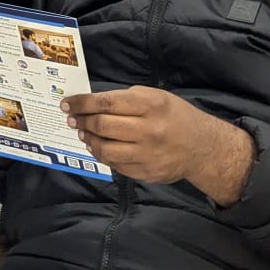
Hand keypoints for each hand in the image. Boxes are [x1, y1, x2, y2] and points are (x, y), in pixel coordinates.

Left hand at [61, 86, 253, 204]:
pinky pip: (115, 165)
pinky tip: (98, 147)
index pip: (106, 102)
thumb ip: (126, 99)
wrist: (202, 147)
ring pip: (105, 149)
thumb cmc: (174, 115)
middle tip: (72, 119)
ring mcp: (147, 154)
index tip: (67, 103)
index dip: (82, 103)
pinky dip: (102, 155)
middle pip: (102, 126)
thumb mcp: (155, 96)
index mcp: (150, 104)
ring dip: (88, 140)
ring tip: (83, 133)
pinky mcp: (146, 173)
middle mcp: (148, 130)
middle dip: (82, 121)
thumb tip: (93, 104)